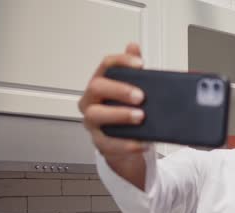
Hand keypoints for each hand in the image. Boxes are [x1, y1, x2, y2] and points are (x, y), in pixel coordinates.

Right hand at [78, 42, 147, 159]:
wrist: (126, 145)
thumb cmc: (126, 113)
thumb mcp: (133, 91)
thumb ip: (133, 71)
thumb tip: (133, 47)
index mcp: (100, 85)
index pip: (106, 66)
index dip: (122, 61)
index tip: (140, 64)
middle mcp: (91, 102)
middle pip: (96, 87)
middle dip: (118, 90)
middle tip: (140, 96)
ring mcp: (93, 123)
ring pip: (96, 115)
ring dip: (119, 115)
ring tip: (140, 117)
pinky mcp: (100, 144)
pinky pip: (109, 144)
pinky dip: (127, 144)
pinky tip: (142, 142)